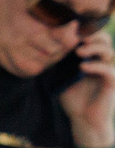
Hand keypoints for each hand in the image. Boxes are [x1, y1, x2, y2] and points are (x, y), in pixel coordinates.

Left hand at [61, 27, 114, 147]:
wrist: (83, 119)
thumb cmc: (72, 97)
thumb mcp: (59, 77)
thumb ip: (56, 63)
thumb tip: (40, 47)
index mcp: (90, 56)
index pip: (91, 37)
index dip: (82, 31)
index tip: (68, 28)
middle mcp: (101, 60)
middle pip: (103, 39)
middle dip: (90, 35)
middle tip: (76, 37)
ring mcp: (108, 70)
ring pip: (108, 51)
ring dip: (93, 48)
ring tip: (78, 52)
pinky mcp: (112, 82)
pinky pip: (109, 70)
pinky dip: (97, 66)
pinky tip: (83, 67)